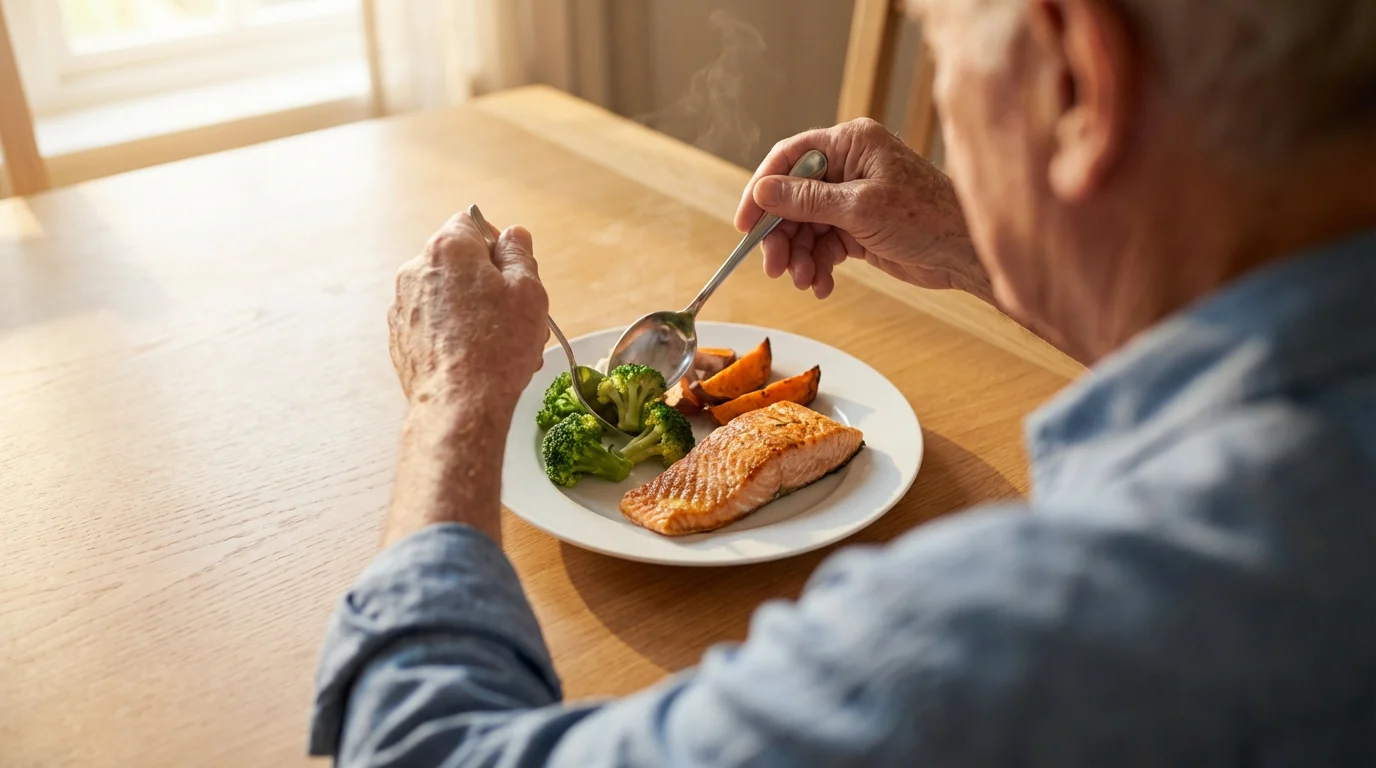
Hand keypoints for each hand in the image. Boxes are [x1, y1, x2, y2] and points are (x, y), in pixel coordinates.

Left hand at [388, 212, 548, 407]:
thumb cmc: (497, 348)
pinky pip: (433, 323)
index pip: (471, 223)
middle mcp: (416, 270)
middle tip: (514, 313)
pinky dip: (453, 332)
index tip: (512, 271)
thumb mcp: (527, 291)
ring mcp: (403, 305)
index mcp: (447, 249)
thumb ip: (519, 254)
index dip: (496, 245)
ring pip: (447, 295)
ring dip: (473, 310)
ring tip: (500, 343)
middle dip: (488, 282)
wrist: (459, 406)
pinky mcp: (400, 337)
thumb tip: (513, 236)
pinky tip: (476, 358)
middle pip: (459, 262)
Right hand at [735, 118, 987, 300]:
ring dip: (800, 257)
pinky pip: (824, 245)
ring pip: (806, 226)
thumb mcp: (860, 208)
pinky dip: (819, 266)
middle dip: (782, 236)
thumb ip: (807, 200)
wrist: (966, 253)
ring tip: (806, 281)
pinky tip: (822, 285)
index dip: (762, 190)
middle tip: (775, 268)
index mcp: (850, 143)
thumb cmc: (927, 218)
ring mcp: (853, 197)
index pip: (789, 158)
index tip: (745, 225)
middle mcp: (849, 165)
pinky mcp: (859, 226)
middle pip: (793, 198)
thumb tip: (763, 191)